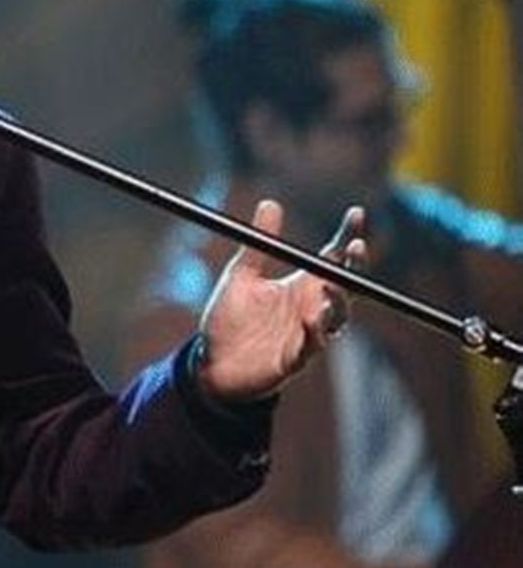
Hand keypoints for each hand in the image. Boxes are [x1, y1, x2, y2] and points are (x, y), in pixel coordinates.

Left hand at [196, 200, 364, 402]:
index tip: (356, 213)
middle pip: (347, 285)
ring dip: (338, 301)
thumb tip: (271, 203)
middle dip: (355, 267)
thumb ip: (258, 244)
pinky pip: (313, 346)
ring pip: (338, 317)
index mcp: (301, 286)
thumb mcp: (241, 276)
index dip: (347, 236)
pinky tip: (310, 319)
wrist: (211, 363)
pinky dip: (314, 332)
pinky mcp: (295, 358)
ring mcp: (307, 334)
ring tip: (330, 284)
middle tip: (357, 247)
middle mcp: (311, 308)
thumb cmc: (230, 320)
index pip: (333, 258)